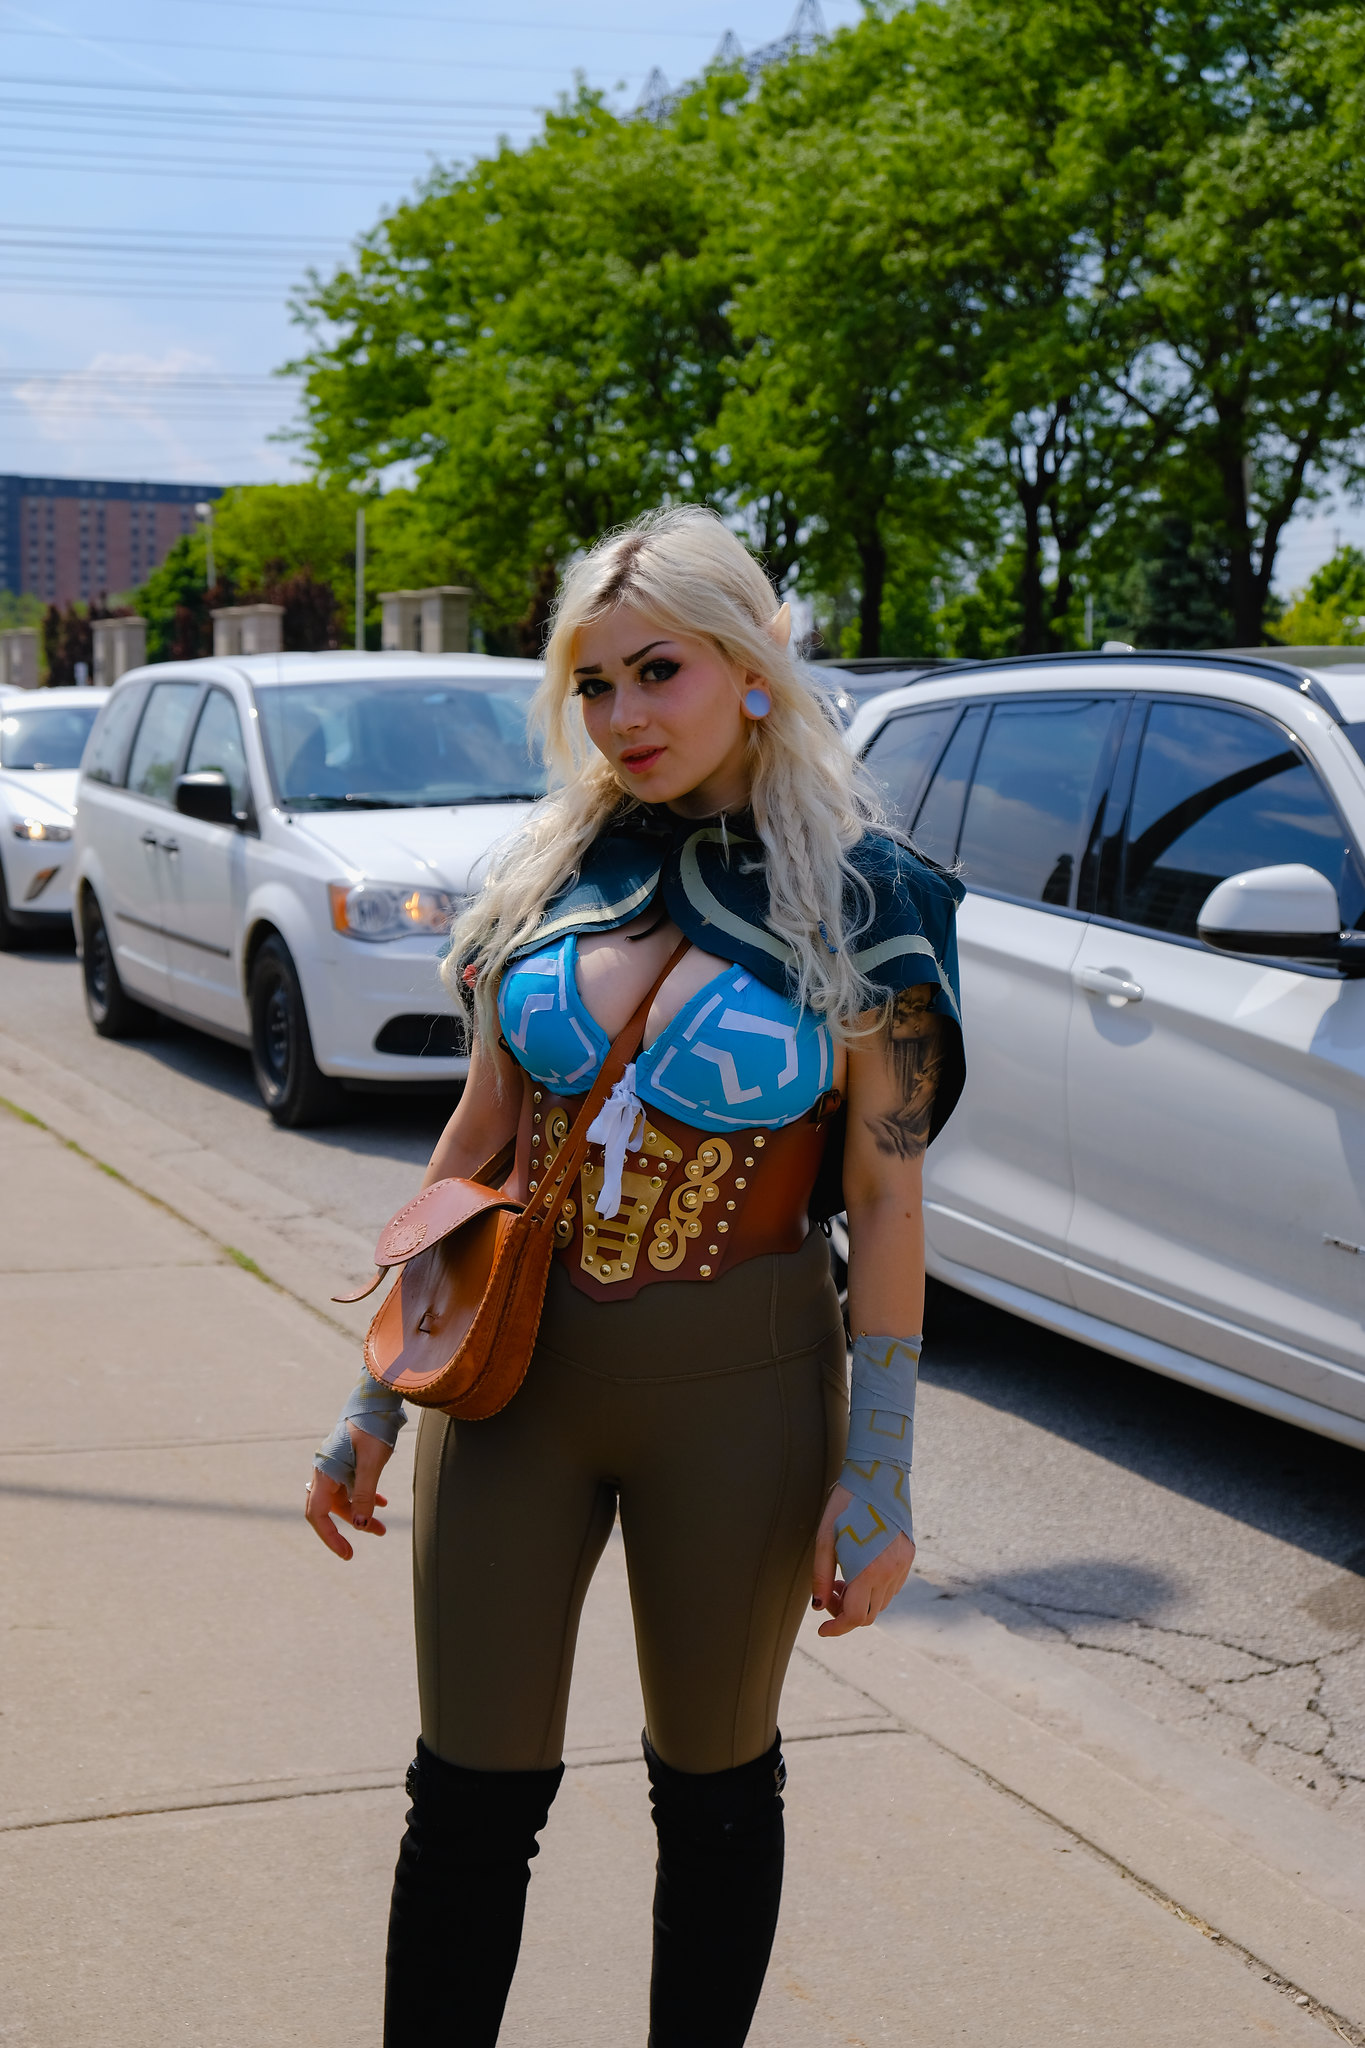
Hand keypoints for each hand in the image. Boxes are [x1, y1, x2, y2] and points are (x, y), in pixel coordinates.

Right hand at [304, 1422, 393, 1560]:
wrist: (376, 1400)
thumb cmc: (372, 1428)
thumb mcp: (372, 1462)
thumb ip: (365, 1493)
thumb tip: (360, 1525)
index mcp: (325, 1472)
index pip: (317, 1514)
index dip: (329, 1536)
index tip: (347, 1553)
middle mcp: (325, 1472)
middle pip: (329, 1510)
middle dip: (347, 1529)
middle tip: (363, 1545)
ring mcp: (335, 1468)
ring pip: (343, 1501)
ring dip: (361, 1515)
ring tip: (382, 1530)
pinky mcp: (347, 1463)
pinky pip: (351, 1489)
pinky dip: (365, 1499)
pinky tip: (381, 1505)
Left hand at [811, 1483, 914, 1637]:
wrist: (877, 1477)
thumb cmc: (845, 1506)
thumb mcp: (824, 1540)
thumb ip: (821, 1577)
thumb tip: (819, 1607)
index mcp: (869, 1570)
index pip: (855, 1617)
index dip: (837, 1628)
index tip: (822, 1630)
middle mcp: (890, 1572)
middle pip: (869, 1615)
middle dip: (846, 1613)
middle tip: (831, 1592)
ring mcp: (903, 1565)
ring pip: (881, 1603)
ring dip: (860, 1600)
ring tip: (844, 1577)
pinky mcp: (909, 1556)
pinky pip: (892, 1587)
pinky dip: (874, 1589)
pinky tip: (861, 1569)